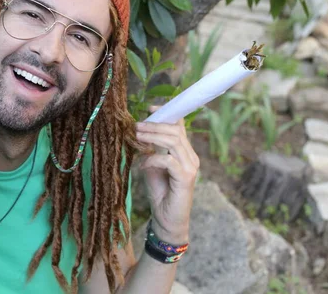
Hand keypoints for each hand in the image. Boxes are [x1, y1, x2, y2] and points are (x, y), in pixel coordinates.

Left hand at [135, 109, 199, 243]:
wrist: (167, 220)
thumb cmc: (160, 193)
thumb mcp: (152, 166)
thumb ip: (151, 150)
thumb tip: (139, 133)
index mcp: (184, 152)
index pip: (180, 126)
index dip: (166, 114)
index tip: (150, 108)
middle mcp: (191, 157)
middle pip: (175, 131)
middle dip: (154, 125)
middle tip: (136, 126)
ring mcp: (190, 167)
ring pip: (173, 142)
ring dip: (152, 137)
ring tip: (136, 136)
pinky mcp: (186, 179)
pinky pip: (168, 161)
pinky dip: (153, 159)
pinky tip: (142, 164)